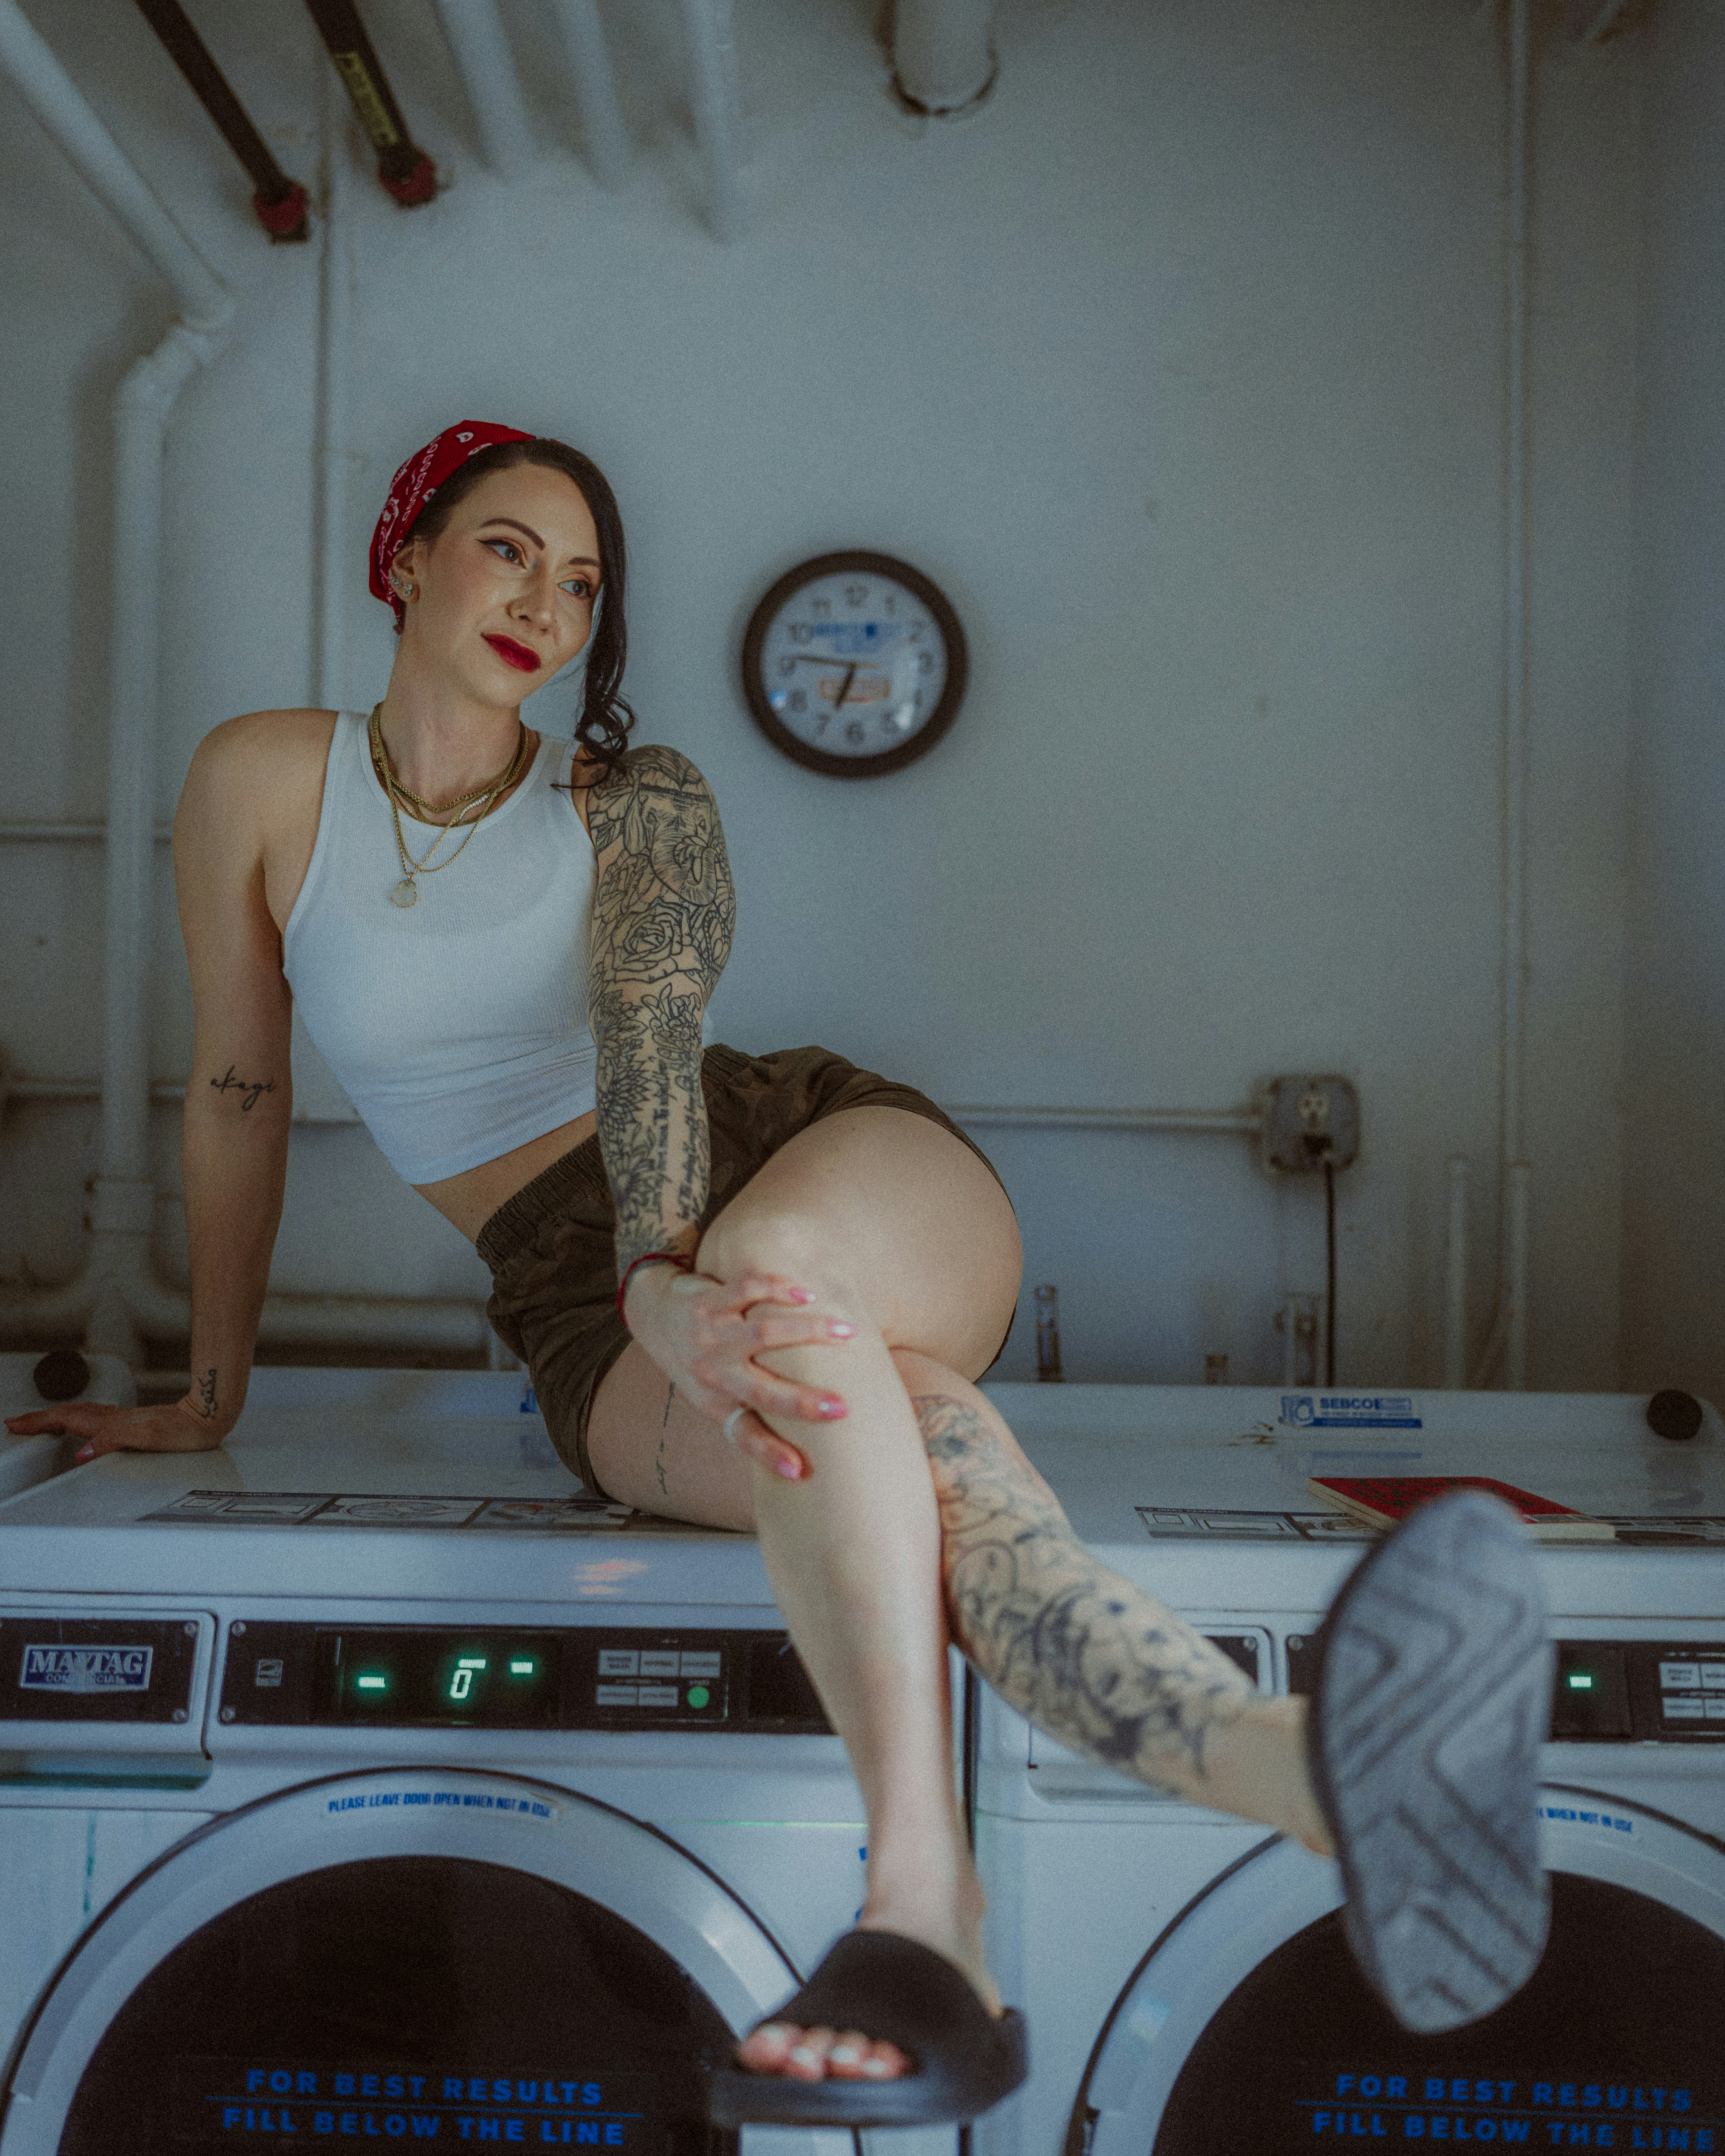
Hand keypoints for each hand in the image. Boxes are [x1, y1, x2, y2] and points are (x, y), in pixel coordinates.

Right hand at [4, 1397, 227, 1463]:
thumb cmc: (183, 1430)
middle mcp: (113, 1418)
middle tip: (16, 1422)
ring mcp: (121, 1419)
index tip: (16, 1424)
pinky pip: (93, 1418)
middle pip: (67, 1414)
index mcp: (110, 1422)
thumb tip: (83, 1454)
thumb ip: (112, 1442)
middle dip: (38, 1418)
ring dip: (54, 1417)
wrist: (207, 1419)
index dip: (39, 1422)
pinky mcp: (131, 1423)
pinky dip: (76, 1419)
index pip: (66, 1420)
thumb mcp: (147, 1438)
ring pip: (79, 1414)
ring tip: (37, 1421)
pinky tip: (80, 1424)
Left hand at [622, 1265, 851, 1480]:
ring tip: (845, 1332)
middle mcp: (713, 1372)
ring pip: (763, 1334)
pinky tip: (807, 1295)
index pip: (743, 1434)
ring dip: (807, 1332)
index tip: (799, 1471)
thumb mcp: (711, 1394)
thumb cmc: (696, 1361)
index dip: (769, 1454)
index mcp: (716, 1401)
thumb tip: (795, 1454)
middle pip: (760, 1391)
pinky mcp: (709, 1300)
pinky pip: (747, 1291)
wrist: (652, 1314)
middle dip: (801, 1402)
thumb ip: (746, 1413)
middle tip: (842, 1408)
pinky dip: (778, 1290)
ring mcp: (710, 1335)